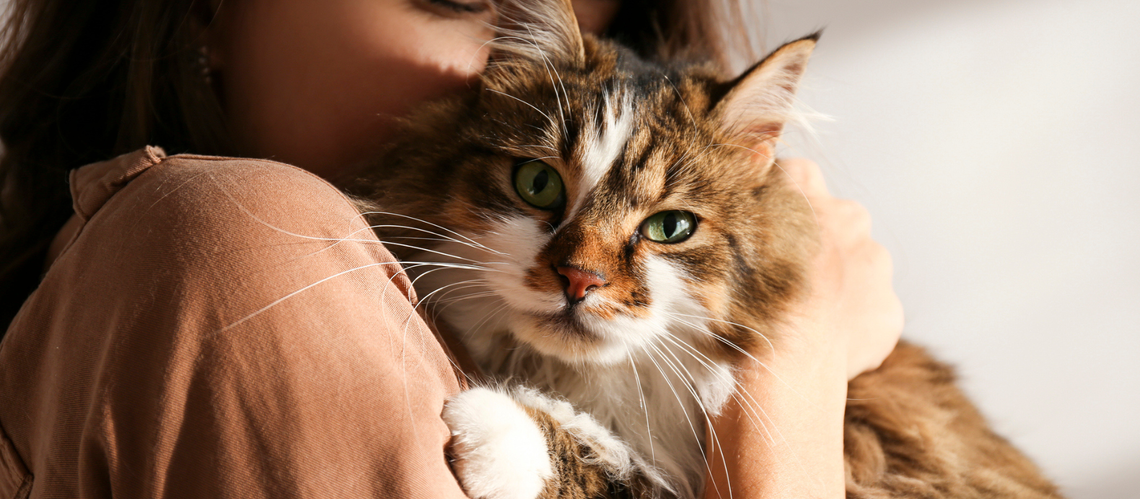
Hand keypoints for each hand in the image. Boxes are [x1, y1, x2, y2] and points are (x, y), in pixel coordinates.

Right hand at [702, 158, 902, 498]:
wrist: (771, 366)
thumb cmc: (726, 301)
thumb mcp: (705, 236)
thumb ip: (726, 207)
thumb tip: (725, 191)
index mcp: (800, 185)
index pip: (791, 176)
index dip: (772, 206)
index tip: (757, 233)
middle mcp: (846, 214)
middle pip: (831, 219)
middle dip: (810, 243)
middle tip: (774, 281)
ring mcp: (874, 264)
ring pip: (855, 265)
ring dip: (833, 284)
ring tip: (795, 318)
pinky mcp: (887, 312)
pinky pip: (869, 312)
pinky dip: (849, 325)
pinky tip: (817, 344)